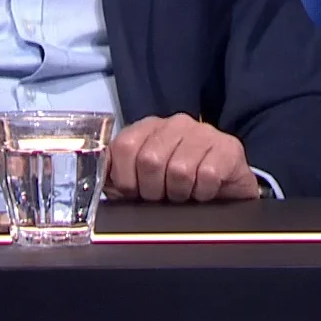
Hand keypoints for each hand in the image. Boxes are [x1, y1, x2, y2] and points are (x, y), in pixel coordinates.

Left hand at [104, 114, 260, 202]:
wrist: (225, 192)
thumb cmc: (176, 188)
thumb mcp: (139, 184)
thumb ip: (115, 177)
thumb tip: (91, 181)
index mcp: (148, 128)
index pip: (124, 147)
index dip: (126, 179)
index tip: (135, 192)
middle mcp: (176, 123)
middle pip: (150, 160)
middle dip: (153, 191)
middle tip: (164, 196)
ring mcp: (204, 132)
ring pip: (179, 170)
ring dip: (180, 194)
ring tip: (185, 194)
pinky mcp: (228, 148)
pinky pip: (207, 176)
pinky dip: (203, 193)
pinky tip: (205, 191)